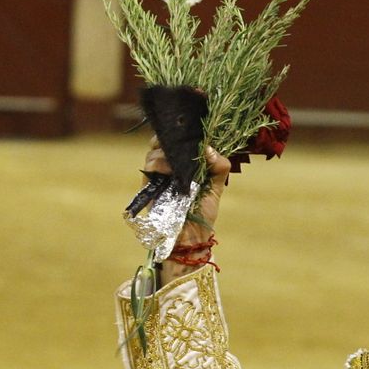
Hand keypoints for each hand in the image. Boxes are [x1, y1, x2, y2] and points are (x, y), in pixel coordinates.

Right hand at [142, 139, 232, 280]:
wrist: (190, 235)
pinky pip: (150, 165)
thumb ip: (219, 166)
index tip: (188, 132)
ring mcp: (157, 175)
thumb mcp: (217, 187)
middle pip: (162, 142)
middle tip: (179, 144)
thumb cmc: (204, 211)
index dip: (179, 134)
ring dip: (167, 153)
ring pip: (155, 152)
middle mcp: (170, 167)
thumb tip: (208, 148)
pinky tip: (170, 171)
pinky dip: (160, 164)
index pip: (177, 142)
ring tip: (178, 164)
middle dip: (169, 139)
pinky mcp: (148, 184)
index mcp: (185, 164)